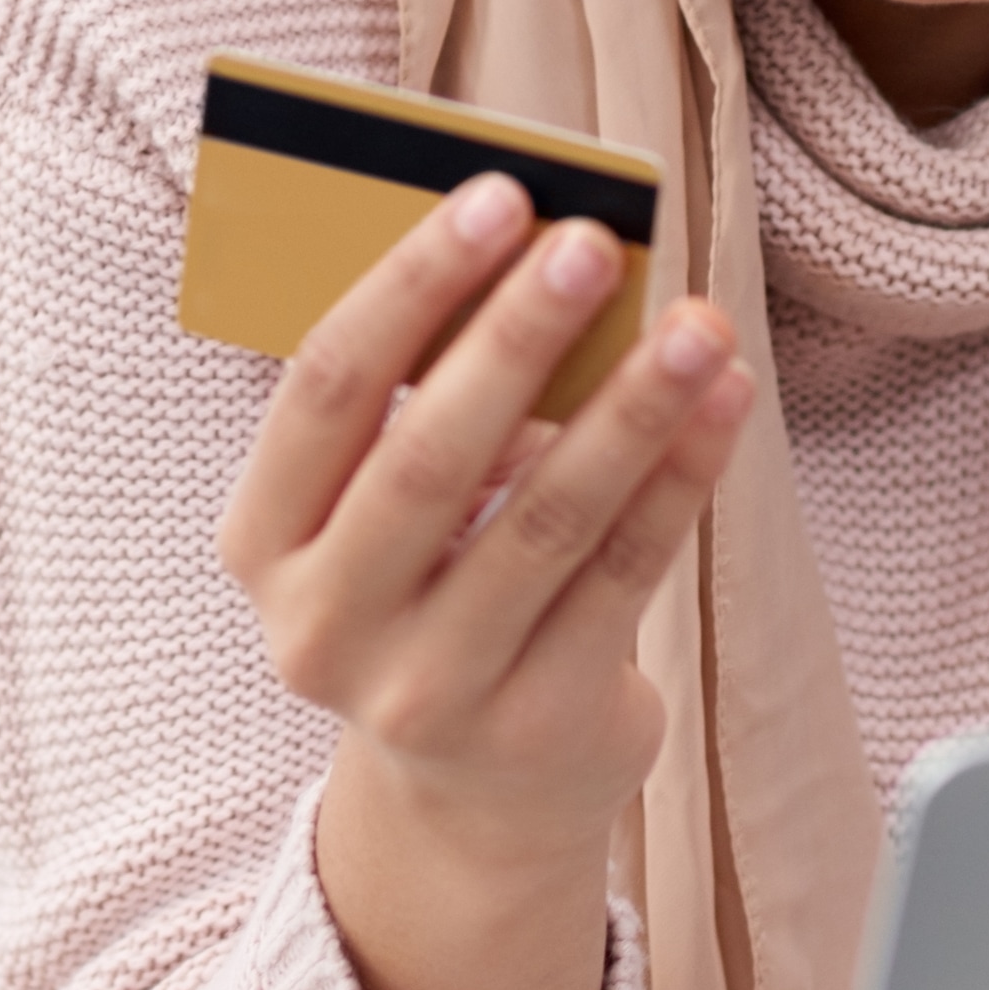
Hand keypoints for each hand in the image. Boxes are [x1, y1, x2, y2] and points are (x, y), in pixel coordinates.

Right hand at [215, 172, 756, 989]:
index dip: (407, 290)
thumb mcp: (384, 510)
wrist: (474, 792)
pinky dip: (679, 479)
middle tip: (591, 242)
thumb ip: (428, 405)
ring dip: (629, 409)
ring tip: (696, 321)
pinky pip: (625, 578)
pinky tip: (725, 402)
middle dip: (516, 340)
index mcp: (264, 545)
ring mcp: (433, 690)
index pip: (324, 393)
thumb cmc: (427, 586)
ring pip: (544, 525)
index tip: (494, 197)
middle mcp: (327, 628)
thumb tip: (546, 273)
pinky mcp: (542, 724)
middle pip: (429, 460)